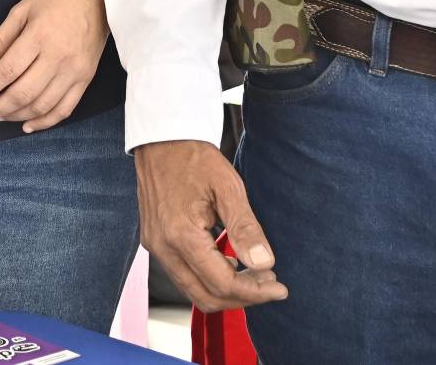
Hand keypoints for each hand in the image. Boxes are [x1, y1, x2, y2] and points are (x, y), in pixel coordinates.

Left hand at [0, 0, 108, 131]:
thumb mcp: (22, 9)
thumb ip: (0, 39)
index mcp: (39, 35)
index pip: (8, 71)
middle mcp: (58, 57)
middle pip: (23, 93)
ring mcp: (75, 71)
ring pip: (42, 105)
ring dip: (18, 116)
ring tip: (1, 117)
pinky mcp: (86, 79)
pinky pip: (64, 109)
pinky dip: (45, 122)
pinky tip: (28, 125)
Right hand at [133, 140, 286, 310]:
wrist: (162, 139)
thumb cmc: (194, 158)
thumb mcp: (228, 187)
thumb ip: (245, 228)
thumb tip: (264, 263)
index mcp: (180, 235)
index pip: (222, 283)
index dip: (255, 292)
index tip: (280, 288)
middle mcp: (163, 248)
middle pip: (205, 297)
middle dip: (242, 297)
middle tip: (270, 283)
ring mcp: (155, 247)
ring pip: (193, 290)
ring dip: (226, 291)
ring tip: (254, 274)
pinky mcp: (155, 243)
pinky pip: (184, 276)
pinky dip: (210, 279)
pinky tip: (230, 263)